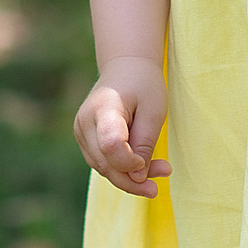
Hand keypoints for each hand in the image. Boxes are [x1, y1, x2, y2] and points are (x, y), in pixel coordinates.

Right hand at [75, 56, 171, 197]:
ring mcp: (81, 131)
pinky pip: (103, 163)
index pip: (111, 145)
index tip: (151, 161)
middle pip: (106, 163)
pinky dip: (123, 169)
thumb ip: (145, 144)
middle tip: (166, 173)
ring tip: (161, 168)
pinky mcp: (84, 139)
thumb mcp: (153, 111)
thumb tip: (137, 178)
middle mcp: (85, 121)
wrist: (125, 67)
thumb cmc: (143, 85)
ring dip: (131, 176)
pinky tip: (143, 163)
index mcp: (103, 107)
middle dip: (135, 179)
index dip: (130, 162)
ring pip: (104, 168)